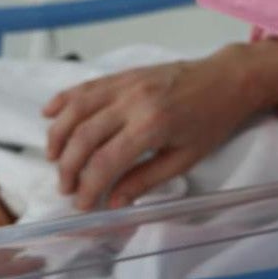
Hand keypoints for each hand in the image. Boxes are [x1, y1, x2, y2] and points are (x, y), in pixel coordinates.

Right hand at [43, 41, 277, 210]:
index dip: (88, 188)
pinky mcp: (124, 74)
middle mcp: (133, 102)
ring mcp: (126, 84)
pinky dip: (63, 100)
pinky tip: (49, 115)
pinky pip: (85, 86)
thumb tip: (114, 202)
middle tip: (67, 188)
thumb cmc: (212, 121)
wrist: (228, 79)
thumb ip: (146, 179)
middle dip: (68, 167)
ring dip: (58, 135)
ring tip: (53, 158)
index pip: (105, 162)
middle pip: (83, 136)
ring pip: (76, 108)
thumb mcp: (185, 158)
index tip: (82, 205)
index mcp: (153, 126)